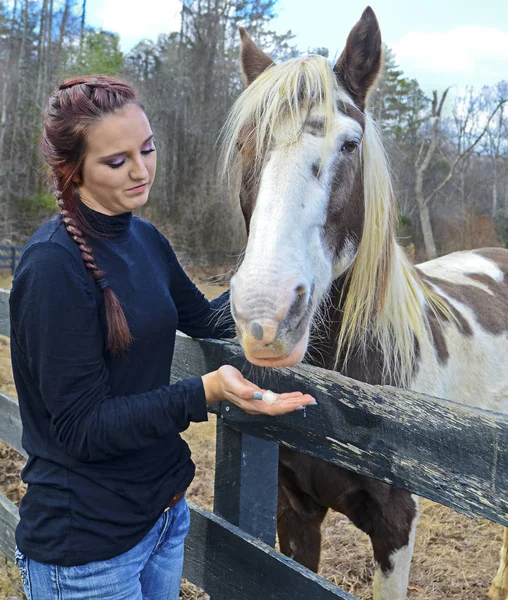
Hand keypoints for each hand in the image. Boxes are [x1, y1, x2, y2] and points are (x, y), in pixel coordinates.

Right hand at [201, 365, 315, 415]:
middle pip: (280, 408)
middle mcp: (258, 406)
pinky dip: (288, 398)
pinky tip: (296, 395)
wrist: (217, 383)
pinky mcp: (260, 396)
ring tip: (308, 399)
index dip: (288, 406)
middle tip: (312, 400)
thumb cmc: (224, 380)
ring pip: (280, 404)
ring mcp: (259, 402)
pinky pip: (277, 399)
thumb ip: (243, 390)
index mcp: (252, 404)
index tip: (301, 403)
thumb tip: (258, 395)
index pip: (274, 408)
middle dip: (296, 404)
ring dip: (295, 402)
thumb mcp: (231, 382)